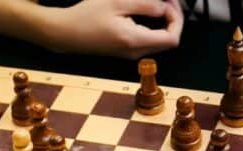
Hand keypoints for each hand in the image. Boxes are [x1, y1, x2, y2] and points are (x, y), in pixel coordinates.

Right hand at [41, 0, 182, 58]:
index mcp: (135, 41)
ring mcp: (130, 53)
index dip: (177, 18)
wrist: (65, 33)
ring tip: (156, 2)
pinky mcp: (125, 49)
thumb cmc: (86, 17)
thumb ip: (145, 4)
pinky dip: (152, 24)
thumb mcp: (117, 2)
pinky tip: (144, 10)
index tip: (169, 2)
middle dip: (172, 17)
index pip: (172, 38)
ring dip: (162, 20)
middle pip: (168, 40)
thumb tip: (165, 7)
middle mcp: (135, 52)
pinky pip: (147, 39)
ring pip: (159, 39)